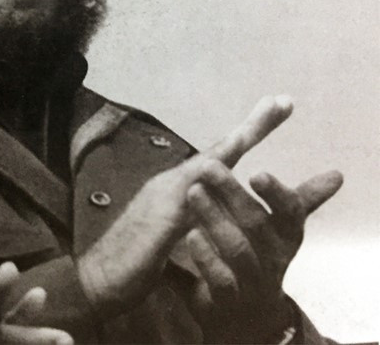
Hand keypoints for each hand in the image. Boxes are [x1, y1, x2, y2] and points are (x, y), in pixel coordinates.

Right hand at [76, 95, 291, 314]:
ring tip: (258, 124)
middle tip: (281, 101)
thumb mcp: (176, 237)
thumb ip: (197, 218)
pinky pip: (184, 200)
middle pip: (217, 153)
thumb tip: (217, 207)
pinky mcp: (154, 220)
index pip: (220, 160)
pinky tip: (218, 170)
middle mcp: (172, 186)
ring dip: (231, 145)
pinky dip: (202, 184)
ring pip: (204, 167)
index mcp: (181, 191)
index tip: (277, 108)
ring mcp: (161, 198)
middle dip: (251, 126)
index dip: (248, 134)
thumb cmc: (136, 259)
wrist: (98, 279)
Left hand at [184, 166, 342, 342]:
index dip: (277, 194)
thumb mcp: (282, 232)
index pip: (290, 212)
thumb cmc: (262, 261)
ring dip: (214, 218)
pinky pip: (222, 278)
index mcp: (286, 237)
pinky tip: (191, 235)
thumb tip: (336, 175)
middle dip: (233, 194)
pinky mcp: (228, 299)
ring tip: (194, 192)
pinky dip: (207, 256)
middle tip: (210, 168)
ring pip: (238, 248)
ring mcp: (252, 280)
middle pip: (257, 224)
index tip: (258, 173)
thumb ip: (300, 201)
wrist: (247, 320)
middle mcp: (274, 258)